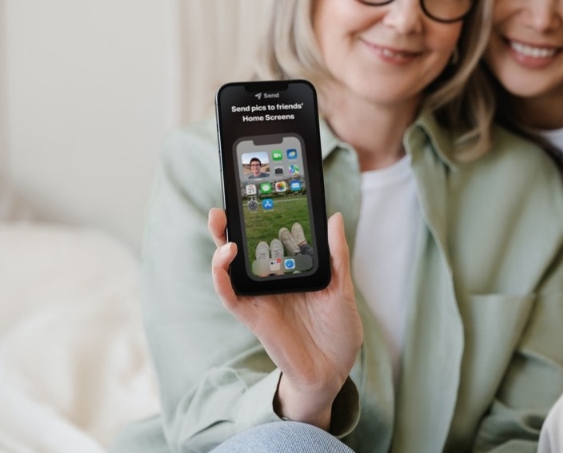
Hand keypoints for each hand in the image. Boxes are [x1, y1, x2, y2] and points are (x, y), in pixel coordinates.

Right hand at [208, 208, 362, 429]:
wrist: (334, 371)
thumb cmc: (338, 332)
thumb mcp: (342, 288)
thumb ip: (336, 255)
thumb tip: (334, 217)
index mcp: (290, 270)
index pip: (267, 237)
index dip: (256, 217)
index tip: (252, 191)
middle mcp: (270, 281)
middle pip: (241, 248)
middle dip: (228, 225)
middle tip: (226, 203)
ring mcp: (259, 298)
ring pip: (229, 268)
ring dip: (220, 245)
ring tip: (222, 225)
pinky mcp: (253, 316)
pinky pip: (230, 295)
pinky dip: (222, 277)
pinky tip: (225, 258)